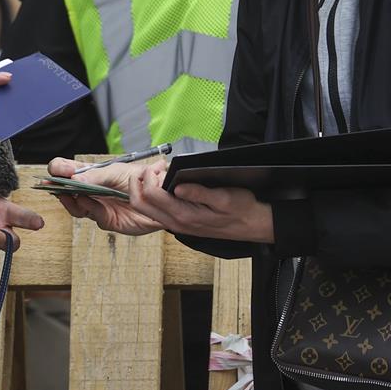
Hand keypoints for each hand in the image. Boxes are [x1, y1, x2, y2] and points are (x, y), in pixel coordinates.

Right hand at [44, 157, 165, 235]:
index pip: (67, 169)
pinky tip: (85, 200)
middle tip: (51, 183)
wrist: (161, 196)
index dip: (59, 168)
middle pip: (65, 189)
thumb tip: (73, 178)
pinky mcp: (106, 220)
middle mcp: (90, 190)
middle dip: (56, 185)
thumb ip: (95, 175)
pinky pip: (92, 214)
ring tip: (66, 192)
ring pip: (75, 205)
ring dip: (69, 198)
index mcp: (91, 174)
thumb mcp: (117, 171)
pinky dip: (87, 207)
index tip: (57, 169)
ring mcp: (96, 205)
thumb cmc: (141, 179)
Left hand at [125, 161, 274, 242]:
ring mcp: (176, 225)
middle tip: (152, 167)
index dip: (149, 176)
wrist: (253, 225)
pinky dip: (152, 196)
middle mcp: (175, 223)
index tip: (160, 164)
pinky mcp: (180, 223)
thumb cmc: (242, 209)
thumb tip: (177, 187)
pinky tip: (166, 183)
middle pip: (139, 204)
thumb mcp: (224, 197)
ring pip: (145, 209)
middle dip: (138, 182)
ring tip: (158, 172)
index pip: (151, 195)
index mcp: (184, 215)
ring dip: (144, 188)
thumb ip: (199, 193)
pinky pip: (156, 211)